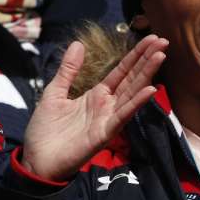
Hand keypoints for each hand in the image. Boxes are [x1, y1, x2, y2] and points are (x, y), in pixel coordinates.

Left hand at [21, 35, 166, 180]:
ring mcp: (107, 119)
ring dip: (146, 75)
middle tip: (163, 41)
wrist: (37, 160)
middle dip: (147, 60)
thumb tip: (78, 43)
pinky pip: (122, 115)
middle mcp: (106, 105)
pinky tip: (150, 89)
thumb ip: (68, 70)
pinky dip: (136, 103)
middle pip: (131, 79)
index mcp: (96, 95)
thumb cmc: (45, 130)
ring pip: (131, 93)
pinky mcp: (104, 133)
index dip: (135, 55)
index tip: (151, 38)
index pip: (121, 72)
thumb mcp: (55, 92)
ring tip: (160, 57)